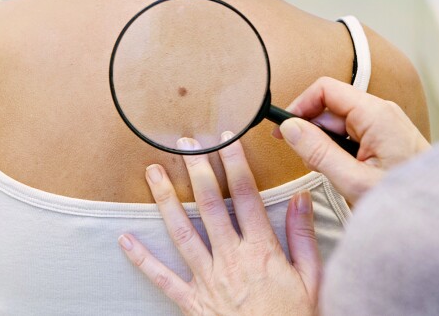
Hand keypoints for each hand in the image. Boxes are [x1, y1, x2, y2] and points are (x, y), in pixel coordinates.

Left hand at [119, 135, 319, 315]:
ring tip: (153, 173)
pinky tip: (126, 240)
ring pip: (182, 232)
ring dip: (166, 200)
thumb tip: (301, 198)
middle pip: (210, 205)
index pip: (246, 195)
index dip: (235, 163)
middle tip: (185, 145)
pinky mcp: (192, 301)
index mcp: (262, 250)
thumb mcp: (313, 278)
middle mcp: (231, 259)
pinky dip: (142, 259)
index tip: (226, 139)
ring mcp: (208, 279)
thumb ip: (303, 236)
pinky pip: (163, 278)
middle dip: (197, 170)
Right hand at [275, 76, 429, 204]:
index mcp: (375, 114)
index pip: (325, 90)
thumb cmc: (406, 200)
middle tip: (302, 159)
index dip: (299, 106)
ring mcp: (386, 123)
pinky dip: (339, 149)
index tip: (283, 130)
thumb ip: (319, 152)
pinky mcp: (387, 136)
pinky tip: (343, 172)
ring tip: (329, 172)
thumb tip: (290, 128)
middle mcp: (381, 112)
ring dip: (325, 143)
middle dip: (311, 129)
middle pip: (331, 106)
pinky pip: (353, 133)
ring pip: (340, 122)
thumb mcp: (354, 180)